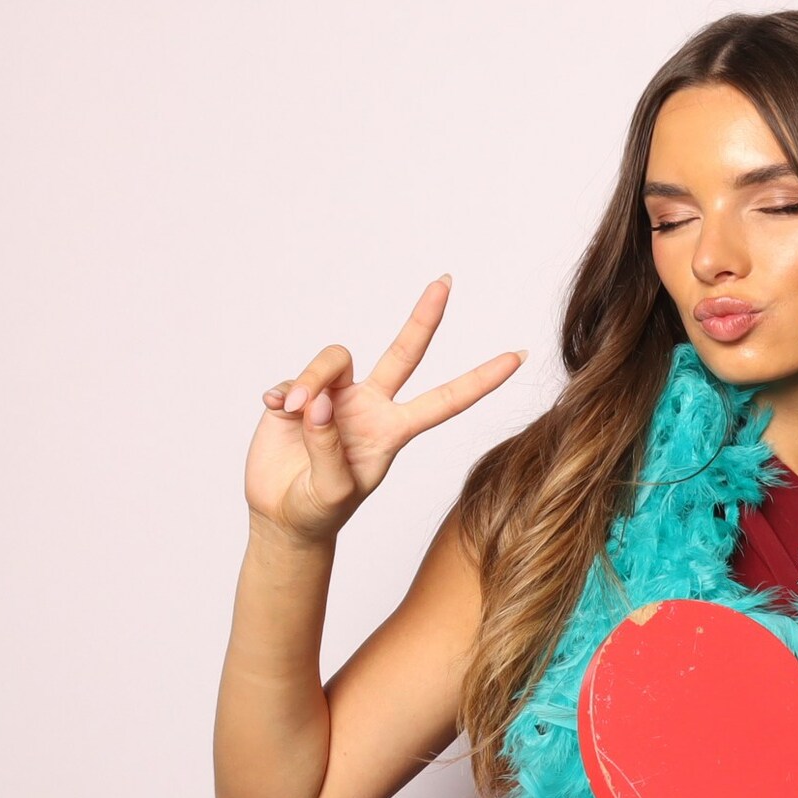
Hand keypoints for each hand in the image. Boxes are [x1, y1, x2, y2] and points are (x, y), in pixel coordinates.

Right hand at [247, 278, 521, 544]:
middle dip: (425, 317)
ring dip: (312, 379)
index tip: (519, 356)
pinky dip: (284, 393)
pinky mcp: (298, 395)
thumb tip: (318, 401)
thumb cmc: (319, 509)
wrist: (283, 516)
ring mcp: (335, 397)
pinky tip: (277, 411)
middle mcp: (370, 406)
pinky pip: (293, 380)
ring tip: (295, 411)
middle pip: (404, 352)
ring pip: (334, 360)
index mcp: (394, 431)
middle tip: (446, 281)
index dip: (482, 379)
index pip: (447, 401)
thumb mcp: (333, 491)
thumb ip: (328, 448)